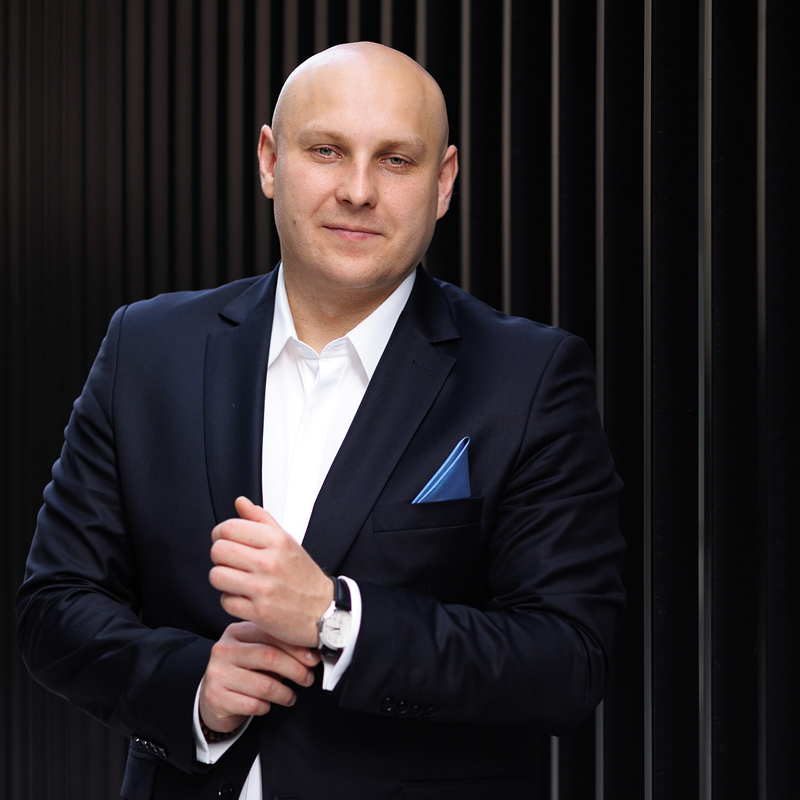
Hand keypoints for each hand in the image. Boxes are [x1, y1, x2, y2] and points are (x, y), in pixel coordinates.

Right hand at [199, 621, 320, 732]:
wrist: (214, 696)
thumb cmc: (243, 671)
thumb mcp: (257, 653)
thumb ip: (278, 648)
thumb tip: (311, 655)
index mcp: (236, 632)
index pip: (271, 635)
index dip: (296, 648)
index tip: (313, 659)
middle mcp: (223, 649)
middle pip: (269, 656)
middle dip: (295, 669)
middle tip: (308, 679)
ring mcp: (217, 674)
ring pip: (264, 685)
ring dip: (284, 694)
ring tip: (290, 697)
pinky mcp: (216, 697)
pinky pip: (252, 705)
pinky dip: (266, 707)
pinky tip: (267, 705)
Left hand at [209, 496, 333, 646]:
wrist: (322, 608)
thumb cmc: (302, 574)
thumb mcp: (286, 540)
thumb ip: (261, 519)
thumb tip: (241, 503)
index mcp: (277, 540)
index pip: (230, 528)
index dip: (219, 533)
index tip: (223, 539)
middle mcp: (270, 563)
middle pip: (219, 550)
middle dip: (220, 555)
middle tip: (231, 560)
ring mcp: (264, 588)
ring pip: (217, 576)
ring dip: (223, 578)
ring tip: (236, 578)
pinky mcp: (258, 612)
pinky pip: (225, 601)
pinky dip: (231, 600)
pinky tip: (244, 596)